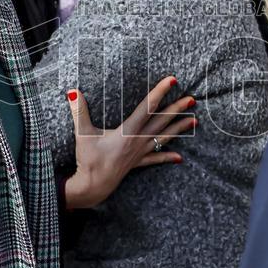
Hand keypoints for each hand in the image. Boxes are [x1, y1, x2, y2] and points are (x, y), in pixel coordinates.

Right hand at [64, 75, 196, 208]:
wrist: (92, 186)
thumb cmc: (88, 160)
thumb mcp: (82, 134)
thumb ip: (79, 112)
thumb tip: (73, 91)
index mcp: (127, 131)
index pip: (147, 107)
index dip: (160, 92)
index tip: (172, 80)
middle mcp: (138, 141)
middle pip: (161, 122)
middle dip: (177, 109)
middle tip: (192, 99)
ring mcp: (139, 153)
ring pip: (163, 138)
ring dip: (179, 129)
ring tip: (194, 120)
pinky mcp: (136, 163)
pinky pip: (155, 159)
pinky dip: (167, 157)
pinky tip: (180, 157)